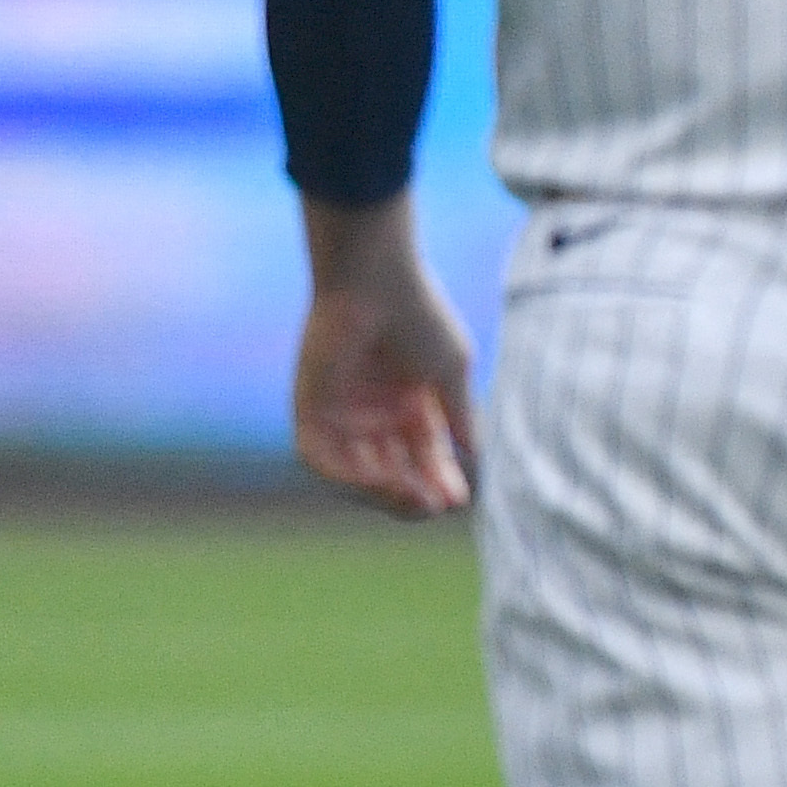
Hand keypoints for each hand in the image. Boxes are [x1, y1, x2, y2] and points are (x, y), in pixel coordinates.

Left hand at [292, 197, 475, 518]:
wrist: (375, 280)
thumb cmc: (419, 316)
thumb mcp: (451, 372)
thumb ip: (459, 416)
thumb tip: (475, 454)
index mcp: (408, 401)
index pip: (423, 454)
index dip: (440, 478)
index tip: (459, 499)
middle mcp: (373, 411)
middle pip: (392, 469)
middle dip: (414, 491)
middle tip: (436, 506)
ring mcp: (341, 412)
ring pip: (359, 471)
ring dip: (386, 491)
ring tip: (415, 499)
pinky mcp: (311, 409)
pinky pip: (324, 458)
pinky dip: (351, 475)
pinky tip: (383, 480)